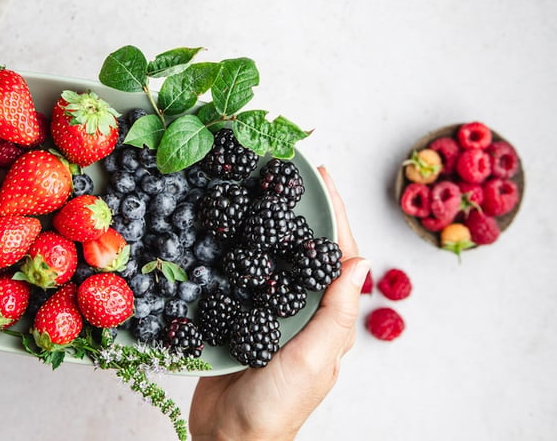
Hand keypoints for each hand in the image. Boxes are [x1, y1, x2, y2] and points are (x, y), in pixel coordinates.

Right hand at [189, 166, 368, 440]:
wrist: (229, 437)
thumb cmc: (277, 405)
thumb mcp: (313, 358)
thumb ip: (335, 313)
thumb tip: (362, 262)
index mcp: (327, 320)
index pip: (337, 256)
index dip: (333, 213)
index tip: (322, 176)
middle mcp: (302, 314)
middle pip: (305, 251)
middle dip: (301, 211)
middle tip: (287, 174)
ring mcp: (270, 318)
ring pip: (274, 261)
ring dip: (269, 226)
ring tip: (258, 193)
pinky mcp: (240, 323)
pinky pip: (242, 281)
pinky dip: (239, 254)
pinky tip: (226, 235)